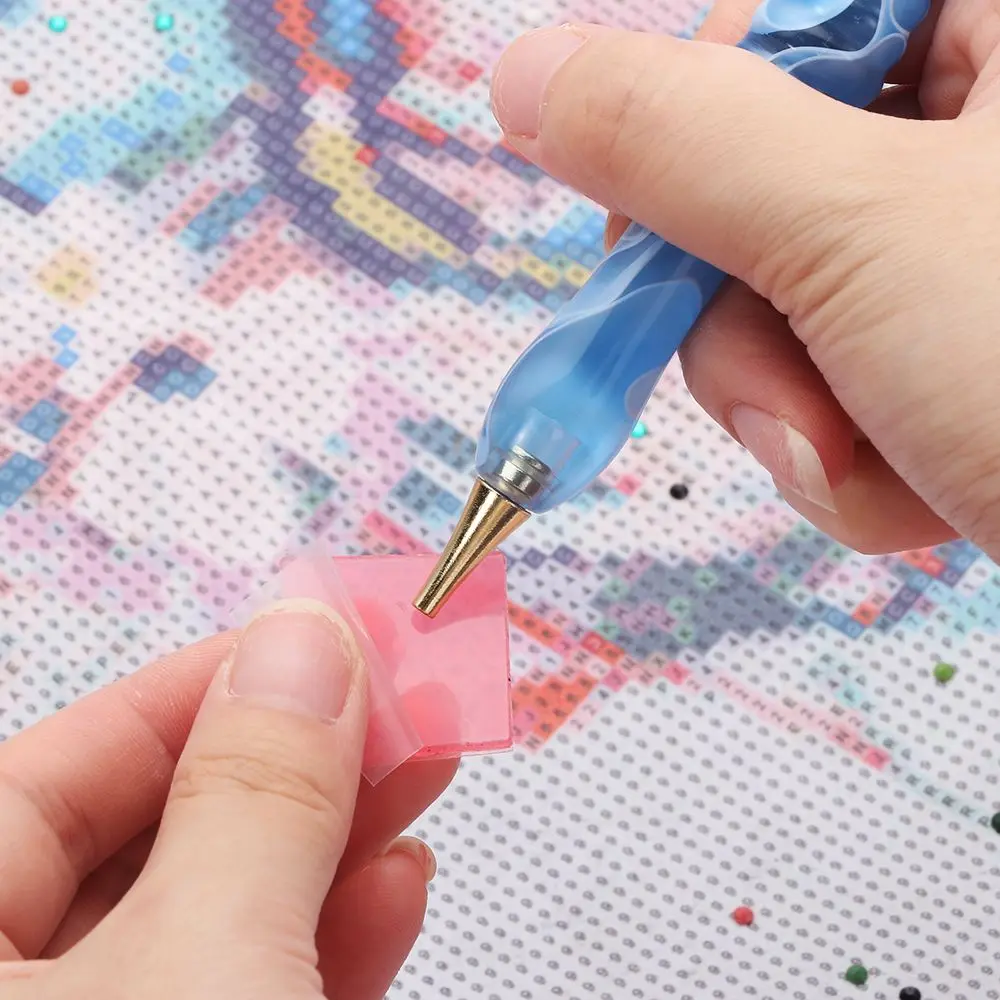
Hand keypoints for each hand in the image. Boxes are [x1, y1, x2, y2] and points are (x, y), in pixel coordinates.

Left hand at [0, 599, 454, 998]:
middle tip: (394, 699)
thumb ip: (254, 794)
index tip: (316, 644)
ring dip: (334, 846)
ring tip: (420, 775)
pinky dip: (331, 942)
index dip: (198, 691)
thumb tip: (303, 640)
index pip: (58, 772)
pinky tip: (395, 890)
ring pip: (215, 922)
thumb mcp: (202, 964)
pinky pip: (249, 999)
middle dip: (293, 765)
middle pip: (152, 842)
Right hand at [489, 2, 999, 559]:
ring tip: (876, 460)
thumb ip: (679, 144)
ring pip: (789, 304)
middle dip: (747, 327)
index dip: (683, 142)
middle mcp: (987, 124)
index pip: (769, 27)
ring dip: (799, 413)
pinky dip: (853, 455)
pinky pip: (844, 377)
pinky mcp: (960, 346)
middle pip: (760, 187)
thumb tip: (528, 79)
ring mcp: (969, 245)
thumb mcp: (863, 236)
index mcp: (996, 28)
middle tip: (793, 398)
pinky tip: (920, 490)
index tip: (658, 252)